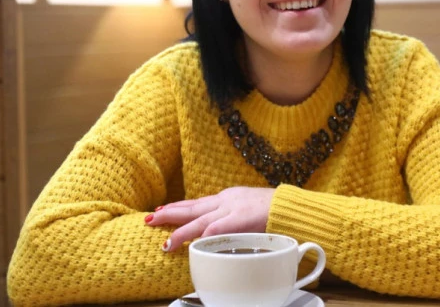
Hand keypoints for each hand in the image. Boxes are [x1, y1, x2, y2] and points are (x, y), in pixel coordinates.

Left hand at [146, 186, 274, 252]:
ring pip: (201, 220)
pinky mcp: (242, 219)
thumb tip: (215, 227)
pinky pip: (221, 228)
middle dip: (169, 214)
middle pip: (192, 208)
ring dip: (181, 230)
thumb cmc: (271, 210)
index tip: (160, 210)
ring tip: (166, 241)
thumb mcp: (246, 208)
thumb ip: (231, 216)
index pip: (196, 202)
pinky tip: (196, 241)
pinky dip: (207, 234)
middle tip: (150, 218)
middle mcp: (225, 201)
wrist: (289, 206)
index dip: (177, 207)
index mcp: (226, 198)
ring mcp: (232, 209)